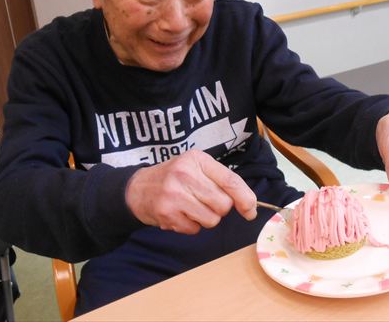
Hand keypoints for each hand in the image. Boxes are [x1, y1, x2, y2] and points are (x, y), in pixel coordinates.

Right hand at [125, 149, 257, 233]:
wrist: (137, 188)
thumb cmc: (173, 178)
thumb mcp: (195, 167)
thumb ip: (221, 181)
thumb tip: (249, 205)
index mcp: (197, 159)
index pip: (230, 180)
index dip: (245, 198)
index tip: (251, 210)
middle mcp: (185, 174)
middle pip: (223, 205)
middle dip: (218, 209)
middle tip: (203, 201)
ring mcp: (174, 194)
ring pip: (211, 220)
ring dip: (205, 218)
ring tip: (190, 207)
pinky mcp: (166, 213)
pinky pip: (194, 230)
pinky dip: (190, 226)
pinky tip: (179, 214)